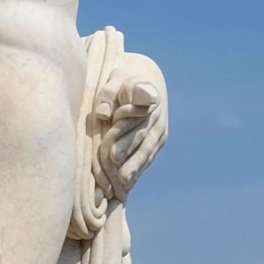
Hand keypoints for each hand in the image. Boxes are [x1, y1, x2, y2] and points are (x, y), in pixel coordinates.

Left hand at [96, 53, 167, 193]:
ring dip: (136, 168)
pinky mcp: (159, 140)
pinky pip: (149, 155)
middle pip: (142, 139)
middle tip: (118, 177)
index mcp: (148, 98)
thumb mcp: (115, 79)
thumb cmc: (123, 80)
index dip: (124, 135)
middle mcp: (157, 117)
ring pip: (147, 151)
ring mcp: (160, 130)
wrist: (144, 79)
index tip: (113, 154)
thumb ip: (108, 94)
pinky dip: (139, 168)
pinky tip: (128, 183)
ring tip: (124, 184)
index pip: (135, 118)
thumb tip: (103, 113)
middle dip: (129, 158)